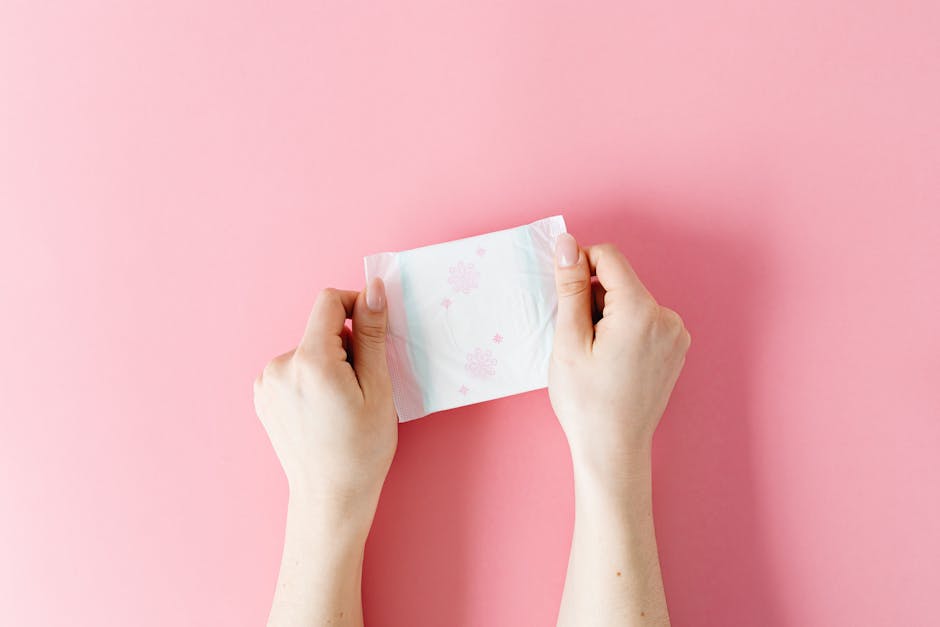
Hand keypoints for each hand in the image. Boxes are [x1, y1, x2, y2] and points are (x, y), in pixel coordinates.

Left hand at [253, 278, 397, 523]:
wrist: (330, 498)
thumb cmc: (361, 450)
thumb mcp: (378, 389)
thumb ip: (371, 334)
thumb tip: (372, 289)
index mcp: (310, 361)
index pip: (329, 302)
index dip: (356, 307)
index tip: (374, 332)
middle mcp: (279, 366)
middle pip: (320, 329)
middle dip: (346, 346)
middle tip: (362, 387)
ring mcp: (266, 383)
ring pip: (308, 350)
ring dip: (329, 364)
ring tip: (342, 405)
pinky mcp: (262, 396)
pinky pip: (294, 369)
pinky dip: (312, 379)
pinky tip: (323, 411)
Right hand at [548, 233, 690, 479]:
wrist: (613, 449)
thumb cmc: (586, 401)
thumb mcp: (568, 340)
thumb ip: (570, 287)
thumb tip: (568, 244)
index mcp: (641, 312)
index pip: (609, 258)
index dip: (580, 267)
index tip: (564, 295)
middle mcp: (667, 318)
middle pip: (621, 282)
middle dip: (593, 299)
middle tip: (578, 340)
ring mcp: (676, 335)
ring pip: (631, 302)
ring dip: (607, 316)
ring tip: (595, 356)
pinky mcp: (676, 349)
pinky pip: (644, 321)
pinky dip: (624, 330)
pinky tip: (611, 361)